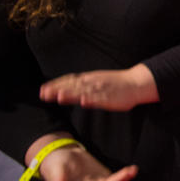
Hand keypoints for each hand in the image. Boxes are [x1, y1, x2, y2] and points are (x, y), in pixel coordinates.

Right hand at [33, 140, 137, 180]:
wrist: (60, 156)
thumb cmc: (55, 164)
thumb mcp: (55, 170)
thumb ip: (58, 180)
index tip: (119, 179)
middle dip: (120, 180)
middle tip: (131, 171)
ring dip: (124, 177)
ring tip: (134, 170)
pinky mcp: (101, 175)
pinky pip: (114, 176)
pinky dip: (123, 174)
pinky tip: (132, 169)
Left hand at [40, 64, 157, 110]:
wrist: (136, 83)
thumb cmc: (115, 84)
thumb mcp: (96, 81)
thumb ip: (81, 86)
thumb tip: (64, 91)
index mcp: (89, 78)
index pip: (69, 80)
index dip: (56, 84)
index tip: (43, 90)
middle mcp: (93, 82)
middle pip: (73, 86)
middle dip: (58, 90)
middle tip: (43, 94)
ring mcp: (101, 89)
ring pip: (84, 91)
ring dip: (72, 94)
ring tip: (59, 97)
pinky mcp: (110, 97)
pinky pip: (100, 98)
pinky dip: (92, 99)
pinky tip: (84, 101)